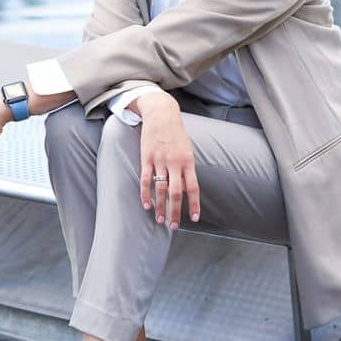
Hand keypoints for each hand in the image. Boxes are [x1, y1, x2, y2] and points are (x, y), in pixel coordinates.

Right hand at [138, 95, 200, 230]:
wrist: (161, 114)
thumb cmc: (176, 134)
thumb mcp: (187, 149)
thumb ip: (187, 169)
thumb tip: (187, 189)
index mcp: (188, 161)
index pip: (193, 187)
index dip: (194, 204)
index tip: (194, 218)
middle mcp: (175, 163)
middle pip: (176, 192)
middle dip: (176, 211)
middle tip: (174, 226)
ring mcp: (160, 161)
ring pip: (160, 189)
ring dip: (160, 206)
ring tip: (161, 220)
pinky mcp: (146, 158)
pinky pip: (146, 179)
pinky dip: (146, 194)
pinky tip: (147, 205)